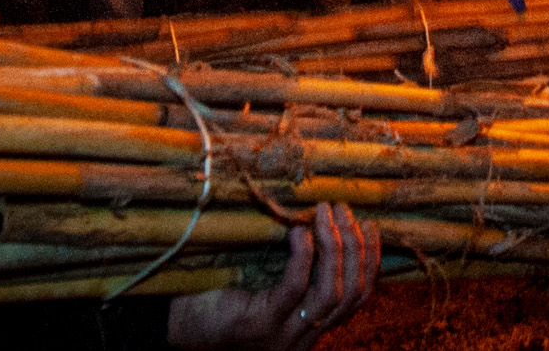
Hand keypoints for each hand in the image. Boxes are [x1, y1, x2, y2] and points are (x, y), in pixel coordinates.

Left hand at [166, 201, 380, 347]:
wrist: (177, 325)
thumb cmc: (218, 301)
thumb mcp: (267, 291)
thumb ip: (295, 275)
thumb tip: (320, 226)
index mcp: (310, 328)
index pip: (359, 298)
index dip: (371, 261)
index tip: (371, 226)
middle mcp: (303, 337)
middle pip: (352, 293)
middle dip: (355, 247)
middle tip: (343, 211)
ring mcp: (284, 334)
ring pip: (331, 292)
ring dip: (334, 247)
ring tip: (325, 214)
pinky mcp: (261, 324)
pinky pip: (294, 288)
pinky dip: (303, 257)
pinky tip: (299, 232)